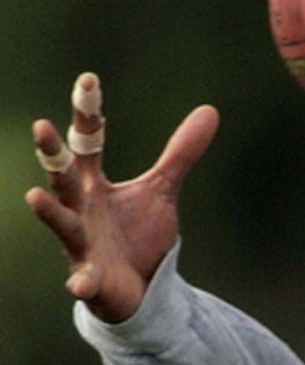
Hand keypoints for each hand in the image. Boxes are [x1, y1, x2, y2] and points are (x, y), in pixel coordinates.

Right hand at [25, 72, 218, 321]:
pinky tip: (80, 283)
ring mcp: (82, 244)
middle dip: (53, 154)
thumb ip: (180, 153)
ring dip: (49, 211)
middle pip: (64, 176)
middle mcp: (81, 209)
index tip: (88, 78)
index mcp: (94, 184)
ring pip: (62, 224)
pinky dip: (82, 281)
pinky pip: (84, 281)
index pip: (88, 142)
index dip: (87, 112)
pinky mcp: (92, 279)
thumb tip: (210, 110)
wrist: (139, 287)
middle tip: (41, 125)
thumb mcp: (161, 189)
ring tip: (34, 195)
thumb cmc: (139, 234)